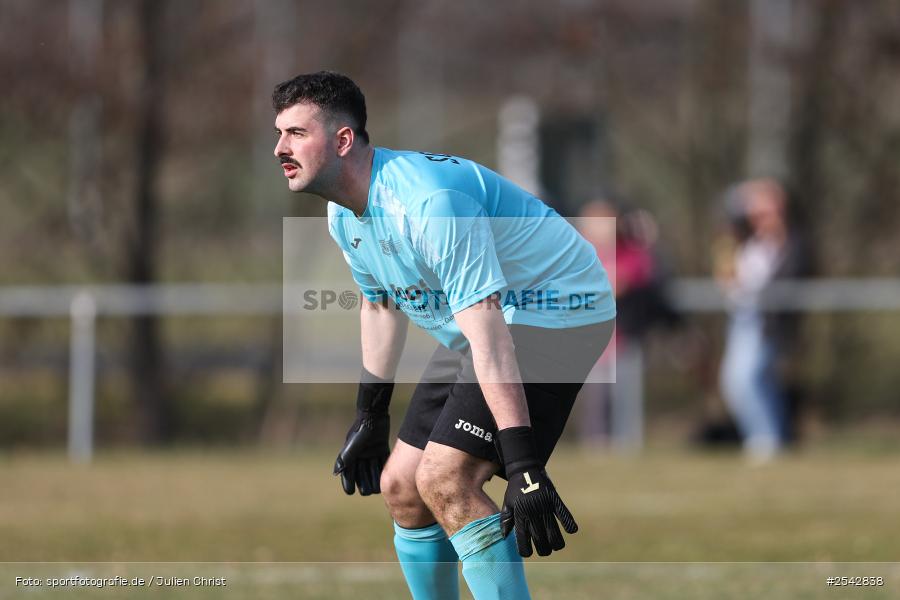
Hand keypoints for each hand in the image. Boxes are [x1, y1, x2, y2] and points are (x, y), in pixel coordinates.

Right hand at [332, 370, 393, 496]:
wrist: (374, 416)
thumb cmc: (361, 430)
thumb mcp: (353, 445)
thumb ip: (346, 458)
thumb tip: (336, 473)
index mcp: (350, 455)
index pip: (348, 472)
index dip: (347, 483)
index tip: (349, 492)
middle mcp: (359, 456)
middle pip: (361, 474)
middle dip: (363, 483)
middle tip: (367, 491)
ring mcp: (370, 453)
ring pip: (371, 470)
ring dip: (373, 479)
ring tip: (376, 489)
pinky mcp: (380, 450)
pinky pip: (381, 463)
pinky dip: (381, 471)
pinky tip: (385, 479)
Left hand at [500, 466, 577, 556]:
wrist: (525, 469)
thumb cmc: (515, 489)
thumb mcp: (507, 503)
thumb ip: (506, 521)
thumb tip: (504, 538)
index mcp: (520, 514)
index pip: (523, 539)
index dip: (525, 550)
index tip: (528, 553)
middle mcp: (532, 512)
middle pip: (540, 540)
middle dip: (543, 550)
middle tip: (544, 550)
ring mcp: (545, 506)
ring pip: (554, 533)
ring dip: (556, 544)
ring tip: (555, 546)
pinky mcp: (555, 500)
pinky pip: (565, 515)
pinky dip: (569, 525)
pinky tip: (570, 530)